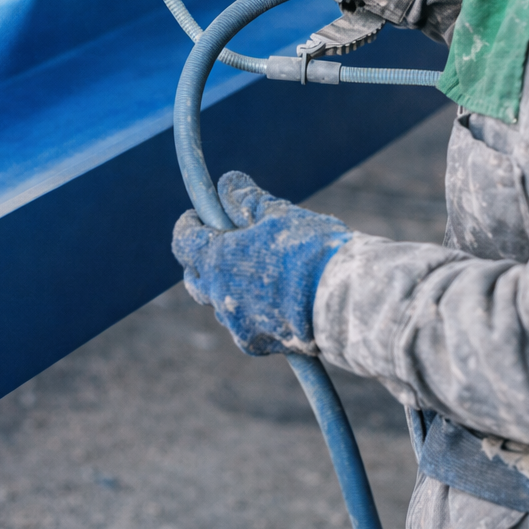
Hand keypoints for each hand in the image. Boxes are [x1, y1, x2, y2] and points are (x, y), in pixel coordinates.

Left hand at [171, 170, 349, 355]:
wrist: (345, 301)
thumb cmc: (310, 250)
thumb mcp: (278, 214)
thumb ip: (246, 199)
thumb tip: (227, 184)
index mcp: (216, 259)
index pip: (183, 241)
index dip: (190, 225)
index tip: (200, 215)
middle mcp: (219, 295)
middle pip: (196, 276)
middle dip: (205, 259)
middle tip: (227, 243)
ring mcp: (236, 324)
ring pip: (221, 302)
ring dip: (230, 286)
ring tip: (262, 271)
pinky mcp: (257, 344)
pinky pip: (244, 325)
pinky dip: (253, 312)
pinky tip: (278, 300)